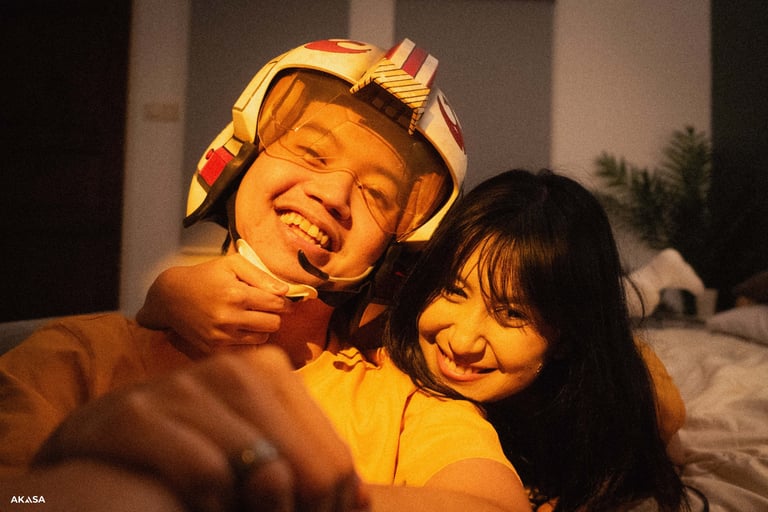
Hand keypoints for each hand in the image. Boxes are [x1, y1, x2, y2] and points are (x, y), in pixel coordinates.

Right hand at [34, 346, 367, 511]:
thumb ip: (304, 468)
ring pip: (264, 472)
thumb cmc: (189, 450)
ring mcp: (183, 386)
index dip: (336, 509)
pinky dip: (216, 507)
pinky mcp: (134, 413)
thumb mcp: (252, 452)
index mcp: (269, 371)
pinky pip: (205, 472)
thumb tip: (365, 499)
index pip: (334, 457)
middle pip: (310, 468)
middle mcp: (233, 369)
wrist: (98, 444)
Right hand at [137, 254, 292, 351]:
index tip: (282, 300)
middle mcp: (230, 318)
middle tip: (266, 308)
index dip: (284, 302)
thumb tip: (284, 290)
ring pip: (263, 338)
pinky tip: (241, 329)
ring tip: (251, 317)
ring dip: (262, 328)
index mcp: (236, 294)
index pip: (277, 304)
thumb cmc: (204, 277)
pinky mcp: (214, 349)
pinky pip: (247, 351)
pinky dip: (249, 340)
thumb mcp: (231, 265)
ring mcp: (221, 336)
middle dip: (274, 315)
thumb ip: (260, 275)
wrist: (170, 298)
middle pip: (273, 324)